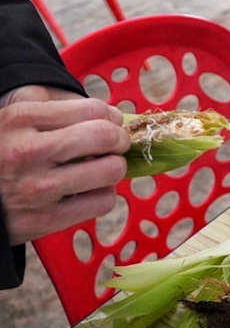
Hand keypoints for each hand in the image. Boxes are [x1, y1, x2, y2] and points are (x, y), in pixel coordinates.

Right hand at [0, 86, 129, 244]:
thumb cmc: (1, 152)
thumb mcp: (15, 118)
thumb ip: (58, 108)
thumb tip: (112, 116)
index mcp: (21, 119)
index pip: (93, 109)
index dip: (112, 117)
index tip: (111, 124)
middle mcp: (28, 151)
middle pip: (106, 137)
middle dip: (120, 140)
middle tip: (115, 146)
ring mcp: (37, 188)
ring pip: (111, 171)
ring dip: (112, 170)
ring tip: (97, 170)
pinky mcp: (43, 220)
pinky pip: (102, 202)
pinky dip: (102, 196)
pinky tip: (86, 192)